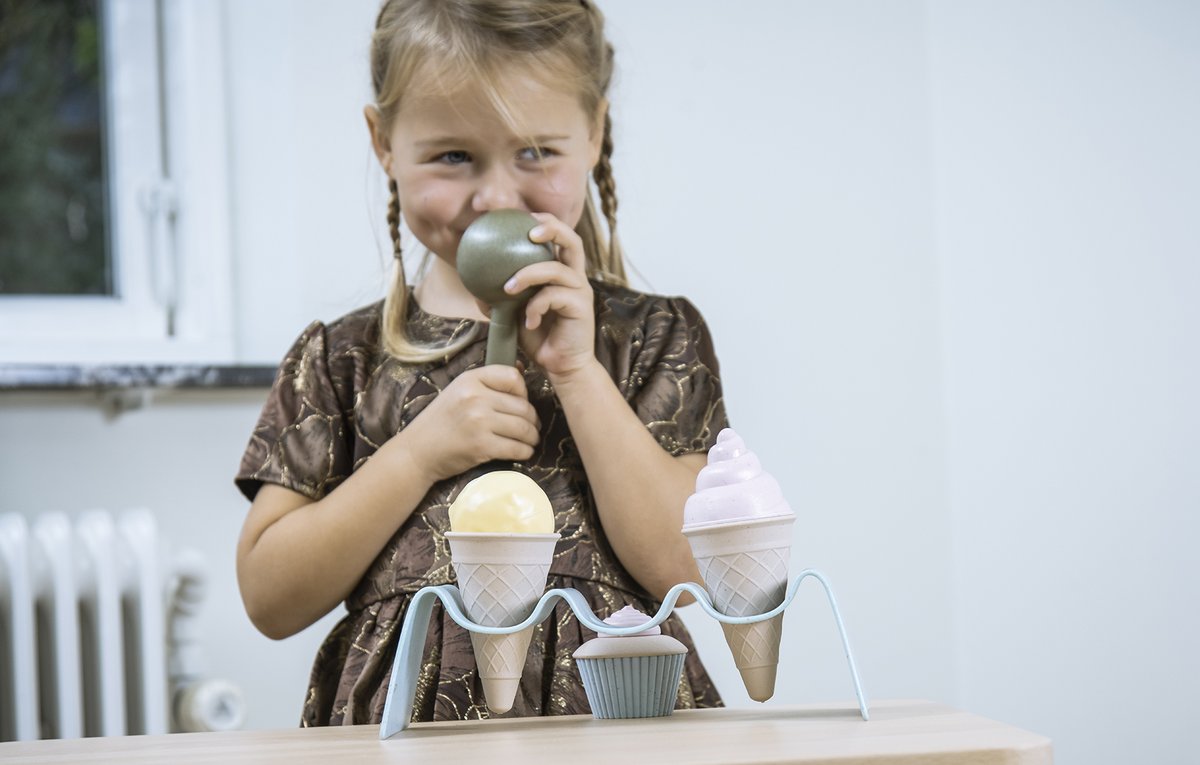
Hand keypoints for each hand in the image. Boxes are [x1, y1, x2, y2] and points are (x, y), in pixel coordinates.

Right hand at [398, 365, 539, 482]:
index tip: (520, 403)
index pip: (513, 377)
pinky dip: (525, 452)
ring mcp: (479, 422)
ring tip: (531, 440)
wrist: (418, 451)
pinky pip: (517, 448)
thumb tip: (522, 369)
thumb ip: (487, 382)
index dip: (523, 392)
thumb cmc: (442, 421)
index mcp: (470, 380)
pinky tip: (524, 451)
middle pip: (523, 406)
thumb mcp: (459, 391)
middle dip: (533, 420)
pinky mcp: (482, 446)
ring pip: (524, 428)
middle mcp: (475, 398)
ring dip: (532, 437)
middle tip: (532, 427)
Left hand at [504, 212, 595, 381]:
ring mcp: (581, 292)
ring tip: (508, 287)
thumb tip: (475, 286)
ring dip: (529, 274)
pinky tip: (528, 322)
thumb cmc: (539, 339)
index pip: (561, 239)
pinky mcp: (582, 308)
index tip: (524, 216)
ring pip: (557, 269)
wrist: (562, 367)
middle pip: (573, 241)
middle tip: (529, 231)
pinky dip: (536, 307)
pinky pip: (555, 297)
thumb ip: (500, 299)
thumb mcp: (514, 315)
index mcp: (563, 273)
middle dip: (552, 229)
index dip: (547, 222)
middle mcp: (576, 278)